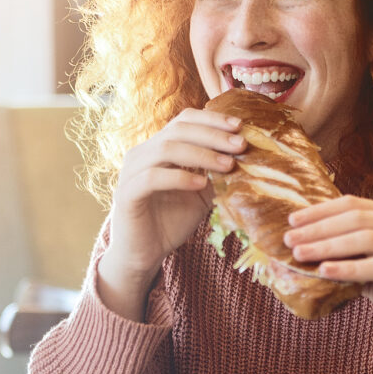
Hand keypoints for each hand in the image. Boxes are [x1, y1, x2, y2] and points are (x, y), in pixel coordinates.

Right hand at [98, 108, 245, 318]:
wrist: (145, 254)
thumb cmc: (172, 221)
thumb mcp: (202, 194)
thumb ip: (216, 174)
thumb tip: (246, 156)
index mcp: (159, 147)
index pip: (184, 120)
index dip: (212, 119)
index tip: (240, 126)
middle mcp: (142, 153)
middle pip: (178, 130)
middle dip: (213, 135)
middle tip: (241, 145)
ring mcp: (131, 172)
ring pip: (166, 149)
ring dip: (201, 154)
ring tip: (228, 165)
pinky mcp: (126, 194)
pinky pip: (152, 178)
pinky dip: (179, 178)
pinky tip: (201, 184)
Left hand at [284, 195, 372, 343]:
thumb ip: (353, 259)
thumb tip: (309, 253)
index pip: (356, 205)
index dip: (322, 211)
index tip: (293, 220)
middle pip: (357, 218)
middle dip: (318, 227)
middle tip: (288, 238)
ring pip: (366, 238)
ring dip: (328, 245)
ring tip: (299, 253)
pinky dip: (350, 268)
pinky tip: (325, 272)